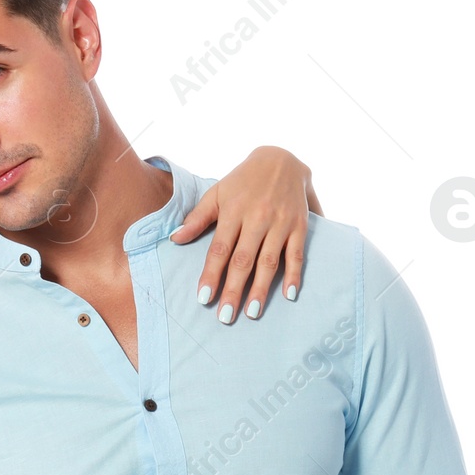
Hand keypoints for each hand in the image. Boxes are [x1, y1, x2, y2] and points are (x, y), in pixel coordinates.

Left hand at [168, 145, 317, 321]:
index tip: (203, 298)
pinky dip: (295, 275)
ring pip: (270, 261)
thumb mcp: (216, 193)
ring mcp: (280, 223)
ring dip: (261, 289)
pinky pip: (297, 254)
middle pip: (243, 261)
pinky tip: (289, 295)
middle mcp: (257, 219)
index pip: (220, 249)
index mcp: (233, 212)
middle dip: (233, 290)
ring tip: (252, 312)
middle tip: (225, 316)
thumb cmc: (242, 180)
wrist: (281, 158)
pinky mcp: (299, 226)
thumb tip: (174, 239)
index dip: (211, 274)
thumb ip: (197, 218)